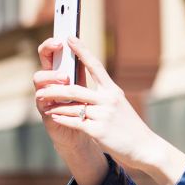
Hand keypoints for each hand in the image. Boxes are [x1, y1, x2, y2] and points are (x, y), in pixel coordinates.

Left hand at [36, 37, 161, 171]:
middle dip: (54, 89)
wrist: (144, 146)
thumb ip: (102, 97)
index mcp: (113, 91)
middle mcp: (108, 100)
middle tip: (40, 89)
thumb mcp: (119, 106)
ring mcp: (103, 115)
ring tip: (44, 106)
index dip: (82, 51)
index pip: (95, 66)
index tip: (70, 37)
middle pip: (74, 88)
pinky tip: (54, 118)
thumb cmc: (130, 126)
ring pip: (71, 107)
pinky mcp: (98, 130)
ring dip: (55, 106)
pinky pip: (74, 122)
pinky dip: (62, 119)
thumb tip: (82, 93)